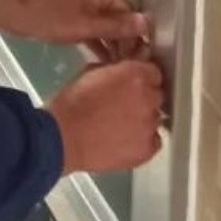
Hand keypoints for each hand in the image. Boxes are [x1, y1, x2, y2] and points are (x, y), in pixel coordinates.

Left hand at [6, 0, 151, 51]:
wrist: (12, 10)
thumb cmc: (49, 17)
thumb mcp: (86, 26)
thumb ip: (118, 27)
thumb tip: (147, 24)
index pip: (127, 9)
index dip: (133, 34)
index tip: (138, 58)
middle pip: (116, 13)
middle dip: (122, 38)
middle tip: (127, 65)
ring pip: (102, 17)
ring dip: (109, 39)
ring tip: (118, 65)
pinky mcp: (70, 2)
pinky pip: (89, 18)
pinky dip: (95, 35)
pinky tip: (104, 57)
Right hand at [48, 59, 164, 174]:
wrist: (64, 137)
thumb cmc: (71, 104)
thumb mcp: (90, 73)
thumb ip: (114, 71)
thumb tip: (121, 74)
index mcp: (135, 75)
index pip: (153, 72)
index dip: (141, 78)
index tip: (132, 84)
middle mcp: (148, 98)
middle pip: (156, 95)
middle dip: (143, 98)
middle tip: (122, 104)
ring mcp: (149, 125)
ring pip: (154, 119)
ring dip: (142, 119)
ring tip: (118, 124)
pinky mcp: (147, 149)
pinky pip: (153, 141)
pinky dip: (142, 140)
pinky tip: (123, 139)